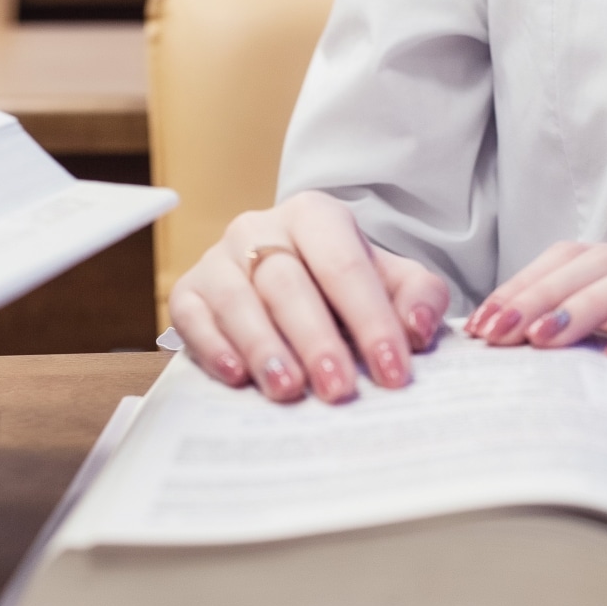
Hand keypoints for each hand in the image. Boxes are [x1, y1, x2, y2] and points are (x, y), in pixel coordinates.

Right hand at [168, 191, 453, 402]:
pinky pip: (192, 316)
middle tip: (338, 388)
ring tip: (288, 389)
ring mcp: (219, 257)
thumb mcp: (390, 283)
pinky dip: (214, 346)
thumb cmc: (341, 288)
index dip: (371, 320)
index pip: (346, 266)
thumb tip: (418, 328)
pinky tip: (236, 375)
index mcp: (317, 217)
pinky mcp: (188, 290)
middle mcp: (261, 228)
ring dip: (264, 347)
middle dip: (316, 339)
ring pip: (238, 299)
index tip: (392, 371)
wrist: (284, 282)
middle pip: (288, 283)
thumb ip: (418, 298)